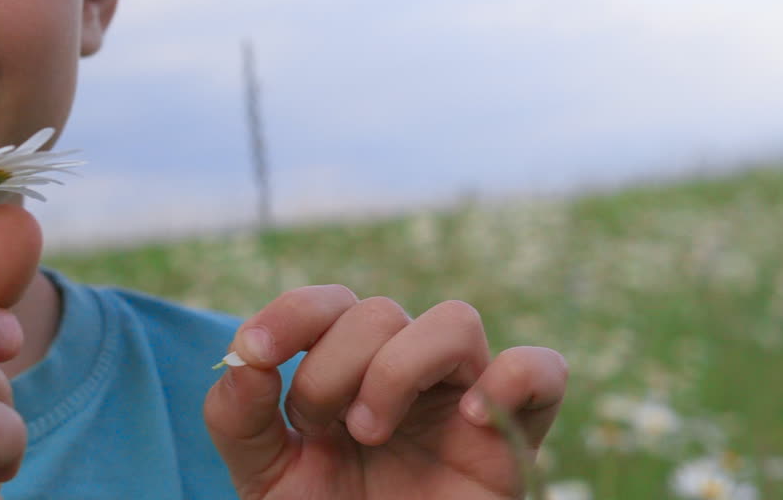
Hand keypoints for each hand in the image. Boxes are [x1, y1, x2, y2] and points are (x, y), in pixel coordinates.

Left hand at [204, 285, 567, 499]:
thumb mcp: (267, 479)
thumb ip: (241, 419)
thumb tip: (242, 359)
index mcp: (349, 372)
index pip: (330, 304)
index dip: (292, 312)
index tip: (256, 351)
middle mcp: (407, 374)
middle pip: (381, 311)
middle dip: (335, 366)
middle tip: (322, 429)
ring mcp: (463, 399)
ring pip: (455, 321)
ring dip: (400, 367)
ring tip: (371, 429)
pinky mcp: (515, 436)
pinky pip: (542, 372)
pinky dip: (512, 377)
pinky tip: (467, 418)